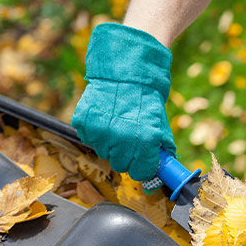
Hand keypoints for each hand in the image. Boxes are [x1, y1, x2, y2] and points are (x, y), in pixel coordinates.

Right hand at [71, 23, 175, 180]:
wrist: (125, 71)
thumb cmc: (145, 100)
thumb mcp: (159, 124)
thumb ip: (159, 150)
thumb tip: (161, 174)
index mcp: (145, 141)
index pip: (141, 172)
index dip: (142, 168)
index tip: (141, 162)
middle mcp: (122, 139)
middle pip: (120, 165)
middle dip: (125, 156)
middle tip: (128, 139)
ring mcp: (101, 132)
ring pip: (103, 153)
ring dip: (109, 144)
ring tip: (116, 124)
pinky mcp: (84, 123)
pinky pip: (89, 139)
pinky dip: (95, 132)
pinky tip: (104, 117)